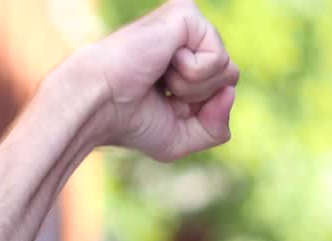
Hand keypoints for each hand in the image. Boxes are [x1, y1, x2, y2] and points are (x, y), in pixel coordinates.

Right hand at [67, 0, 238, 161]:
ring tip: (160, 76)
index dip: (202, 110)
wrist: (99, 103)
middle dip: (201, 98)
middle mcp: (188, 38)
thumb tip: (230, 93)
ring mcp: (187, 22)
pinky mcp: (186, 13)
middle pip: (231, 77)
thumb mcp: (182, 137)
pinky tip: (164, 62)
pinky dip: (193, 74)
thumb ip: (217, 127)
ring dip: (194, 87)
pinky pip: (218, 58)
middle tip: (163, 90)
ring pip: (228, 69)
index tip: (165, 104)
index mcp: (185, 60)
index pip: (225, 88)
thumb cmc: (130, 121)